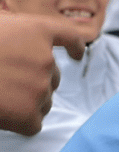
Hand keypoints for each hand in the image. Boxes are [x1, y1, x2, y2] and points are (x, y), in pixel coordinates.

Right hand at [0, 13, 85, 135]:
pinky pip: (34, 123)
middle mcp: (45, 59)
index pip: (67, 35)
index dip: (74, 45)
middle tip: (6, 81)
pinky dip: (20, 122)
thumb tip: (23, 35)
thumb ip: (12, 29)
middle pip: (53, 76)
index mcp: (35, 30)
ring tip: (0, 95)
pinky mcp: (31, 115)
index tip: (78, 54)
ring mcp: (41, 88)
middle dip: (36, 79)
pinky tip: (2, 114)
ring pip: (44, 100)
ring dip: (27, 101)